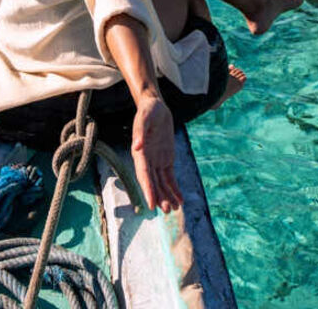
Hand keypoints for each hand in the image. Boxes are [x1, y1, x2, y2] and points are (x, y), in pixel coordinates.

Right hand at [130, 93, 182, 212]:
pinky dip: (174, 188)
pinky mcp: (166, 159)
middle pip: (153, 182)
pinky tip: (180, 199)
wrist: (155, 106)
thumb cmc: (148, 111)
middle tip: (167, 211)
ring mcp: (156, 161)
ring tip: (174, 209)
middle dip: (159, 197)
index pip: (144, 175)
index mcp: (140, 153)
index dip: (148, 190)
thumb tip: (137, 146)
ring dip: (167, 196)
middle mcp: (147, 160)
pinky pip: (169, 176)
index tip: (152, 204)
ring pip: (161, 183)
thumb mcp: (145, 117)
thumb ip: (141, 131)